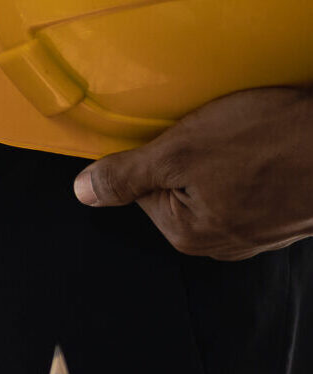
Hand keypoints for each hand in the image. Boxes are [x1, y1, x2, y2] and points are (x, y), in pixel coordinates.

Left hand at [74, 86, 312, 258]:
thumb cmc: (275, 143)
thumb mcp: (181, 150)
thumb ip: (126, 175)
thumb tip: (83, 192)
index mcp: (187, 234)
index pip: (142, 188)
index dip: (159, 151)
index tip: (186, 134)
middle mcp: (221, 243)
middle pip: (181, 186)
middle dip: (196, 152)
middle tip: (226, 130)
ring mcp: (259, 230)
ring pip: (221, 181)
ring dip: (233, 153)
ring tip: (256, 136)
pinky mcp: (290, 211)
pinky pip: (259, 180)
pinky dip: (264, 158)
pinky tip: (276, 143)